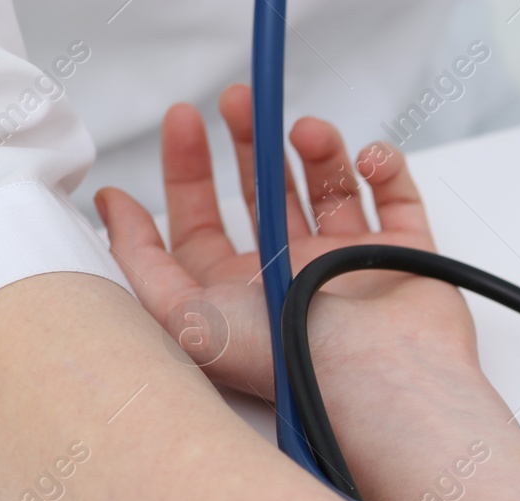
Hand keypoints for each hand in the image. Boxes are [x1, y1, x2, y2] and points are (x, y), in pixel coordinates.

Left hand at [97, 86, 488, 469]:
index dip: (189, 170)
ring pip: (330, 188)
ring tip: (307, 131)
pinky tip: (365, 160)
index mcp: (241, 293)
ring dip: (317, 149)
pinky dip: (384, 168)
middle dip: (249, 142)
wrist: (376, 380)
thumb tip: (113, 204)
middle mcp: (294, 276)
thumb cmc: (287, 360)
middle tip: (240, 101)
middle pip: (266, 194)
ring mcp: (352, 264)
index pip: (204, 223)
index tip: (185, 120)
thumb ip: (140, 259)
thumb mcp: (182, 315)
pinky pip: (397, 199)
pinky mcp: (406, 256)